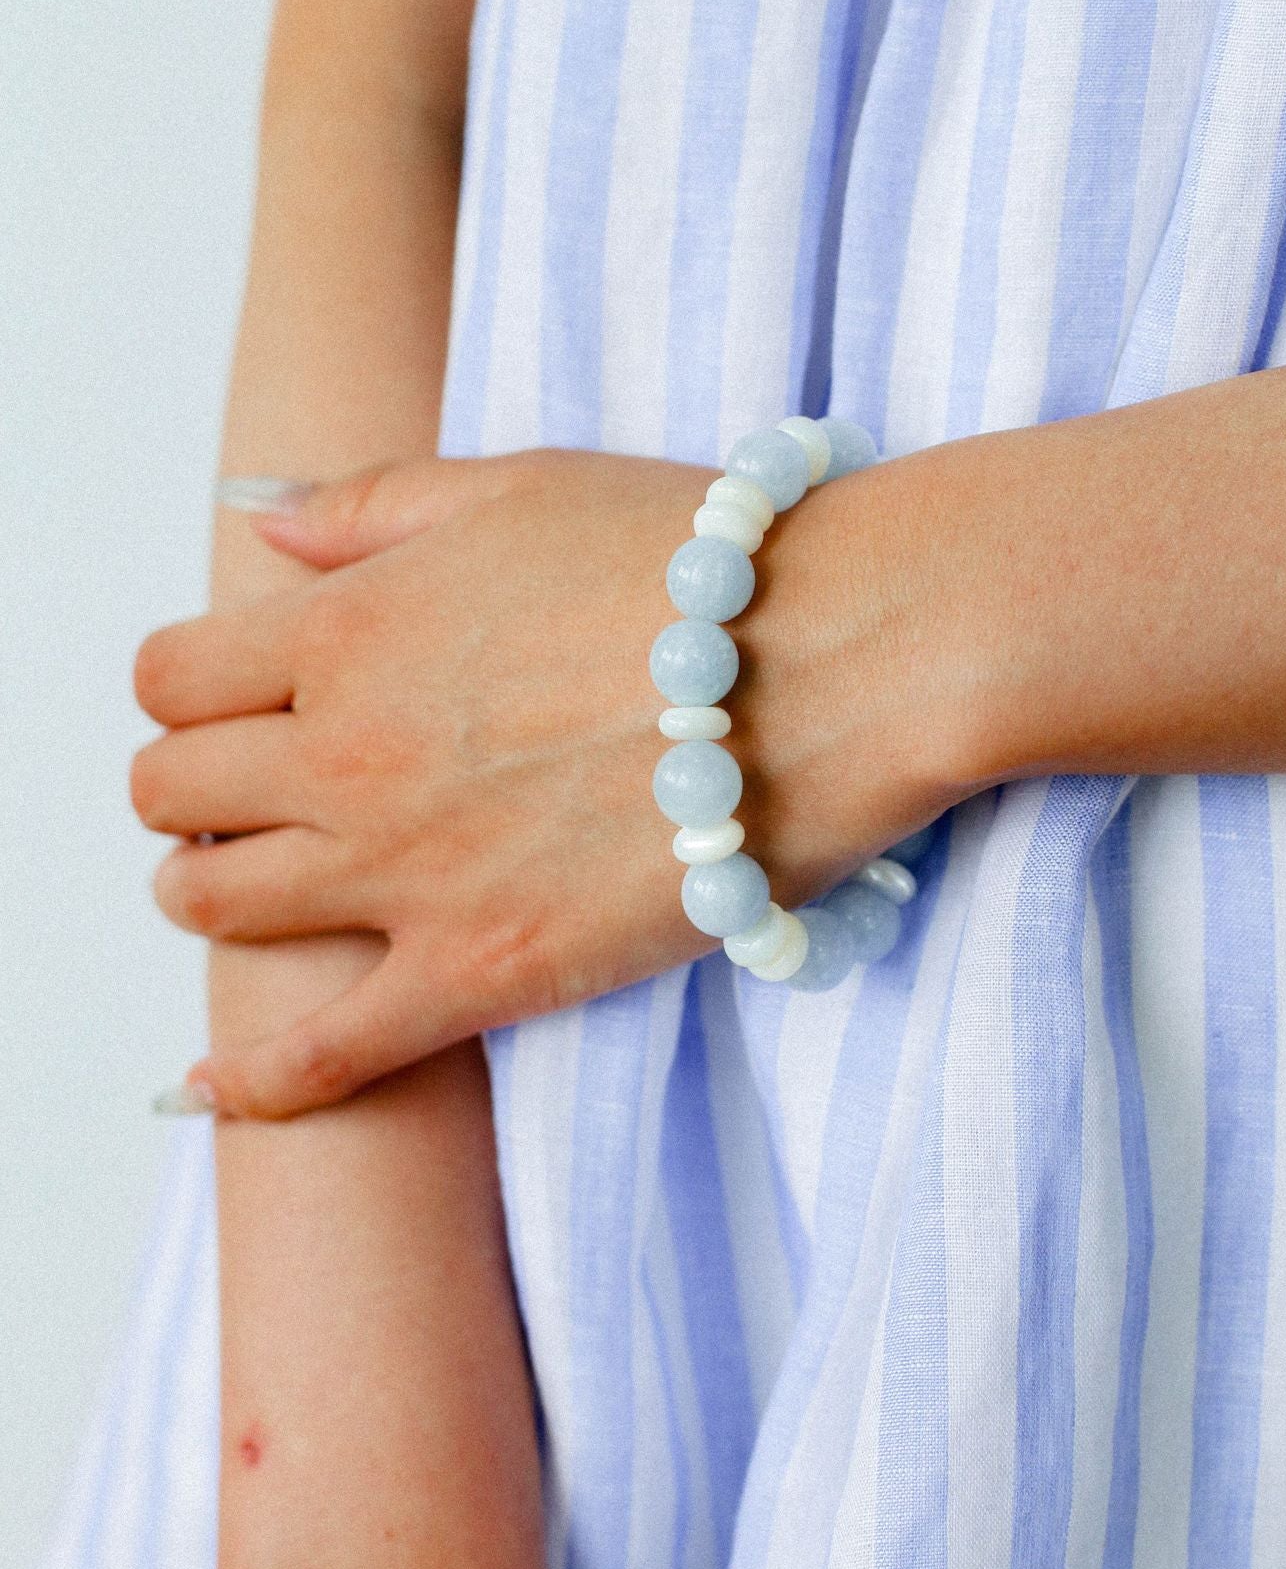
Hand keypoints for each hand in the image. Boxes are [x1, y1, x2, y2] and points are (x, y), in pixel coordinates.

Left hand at [132, 450, 958, 1116]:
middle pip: (172, 791)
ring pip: (212, 905)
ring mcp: (404, 871)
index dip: (190, 694)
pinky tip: (222, 1082)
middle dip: (197, 791)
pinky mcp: (481, 971)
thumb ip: (370, 506)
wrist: (831, 662)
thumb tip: (262, 525)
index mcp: (348, 627)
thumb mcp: (518, 487)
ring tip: (270, 887)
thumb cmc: (692, 561)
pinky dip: (255, 1076)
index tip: (235, 707)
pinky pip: (319, 1057)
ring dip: (216, 892)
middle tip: (257, 797)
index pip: (171, 678)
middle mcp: (347, 750)